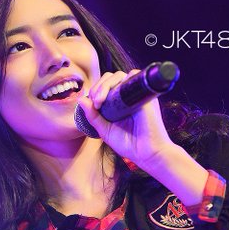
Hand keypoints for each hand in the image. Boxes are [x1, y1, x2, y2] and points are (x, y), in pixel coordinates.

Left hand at [78, 70, 208, 206]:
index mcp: (118, 103)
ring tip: (100, 100)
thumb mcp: (105, 130)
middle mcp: (128, 96)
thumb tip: (81, 99)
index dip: (96, 90)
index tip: (93, 105)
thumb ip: (93, 116)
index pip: (105, 86)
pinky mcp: (145, 95)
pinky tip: (111, 95)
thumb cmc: (129, 145)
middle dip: (98, 86)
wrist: (146, 153)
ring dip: (106, 84)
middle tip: (95, 102)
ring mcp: (137, 94)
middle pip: (110, 78)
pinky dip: (121, 81)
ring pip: (120, 76)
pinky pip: (134, 76)